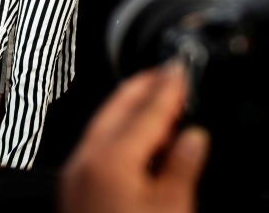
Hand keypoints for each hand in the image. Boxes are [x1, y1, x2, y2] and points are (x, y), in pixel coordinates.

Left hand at [60, 64, 209, 212]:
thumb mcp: (171, 208)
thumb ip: (183, 166)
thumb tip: (194, 137)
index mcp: (112, 159)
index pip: (148, 111)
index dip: (169, 87)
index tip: (180, 69)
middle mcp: (86, 159)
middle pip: (117, 107)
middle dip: (144, 86)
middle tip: (167, 72)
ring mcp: (75, 174)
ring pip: (104, 124)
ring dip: (131, 108)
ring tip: (158, 101)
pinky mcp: (74, 189)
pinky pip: (97, 145)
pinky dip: (118, 132)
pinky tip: (137, 140)